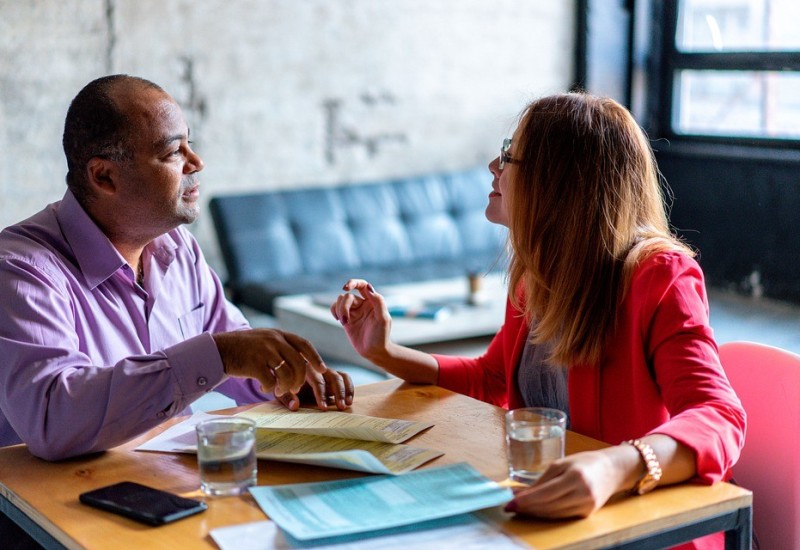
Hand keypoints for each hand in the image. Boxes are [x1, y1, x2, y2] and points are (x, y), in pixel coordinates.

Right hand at [213, 329, 351, 409]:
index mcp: (279, 334)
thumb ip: (283, 349)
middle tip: (296, 388)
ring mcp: (264, 351)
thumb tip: (303, 368)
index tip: (322, 369)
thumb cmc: (246, 350)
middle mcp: (274, 340)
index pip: (304, 344)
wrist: (221, 349)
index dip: (315, 357)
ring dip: (286, 386)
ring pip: (287, 373)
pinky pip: (270, 381)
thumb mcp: (266, 342)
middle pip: (299, 362)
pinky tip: (264, 387)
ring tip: (279, 389)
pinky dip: (269, 388)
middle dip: (300, 379)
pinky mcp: (254, 364)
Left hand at [274, 368, 354, 411]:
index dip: (321, 394)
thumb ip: (286, 398)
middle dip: (337, 392)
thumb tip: (295, 406)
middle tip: (340, 407)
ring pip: (340, 377)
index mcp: (304, 370)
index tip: (324, 408)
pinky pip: (345, 377)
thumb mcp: (280, 392)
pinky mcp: (333, 374)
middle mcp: (317, 368)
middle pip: (332, 377)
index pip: (316, 381)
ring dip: (345, 391)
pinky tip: (350, 401)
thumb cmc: (283, 385)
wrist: (285, 376)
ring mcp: (326, 371)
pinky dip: (349, 388)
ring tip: (346, 405)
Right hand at [330, 279, 391, 360]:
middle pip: (347, 296)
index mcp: (373, 301)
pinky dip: (334, 311)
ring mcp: (354, 311)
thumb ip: (378, 301)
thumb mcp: (383, 319)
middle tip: (344, 321)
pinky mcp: (346, 319)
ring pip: (340, 301)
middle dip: (343, 307)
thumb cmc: (382, 335)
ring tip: (343, 322)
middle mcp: (363, 304)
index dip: (353, 283)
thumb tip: (368, 287)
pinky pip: (335, 308)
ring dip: (339, 310)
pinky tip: (339, 320)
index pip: (362, 285)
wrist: (374, 351)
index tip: (345, 288)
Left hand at [504, 450, 624, 518]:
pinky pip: (561, 516)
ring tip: (519, 509)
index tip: (510, 502)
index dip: (526, 500)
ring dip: (534, 513)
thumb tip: (520, 492)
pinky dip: (546, 514)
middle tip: (510, 507)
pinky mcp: (587, 514)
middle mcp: (583, 494)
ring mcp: (586, 506)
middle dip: (527, 508)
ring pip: (553, 514)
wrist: (612, 470)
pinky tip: (535, 510)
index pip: (545, 493)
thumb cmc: (585, 462)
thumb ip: (542, 479)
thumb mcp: (562, 464)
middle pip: (548, 506)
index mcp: (575, 477)